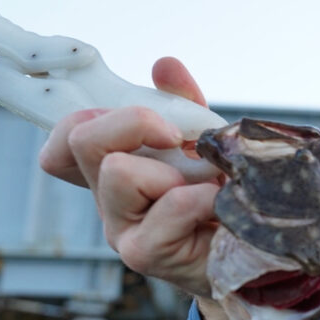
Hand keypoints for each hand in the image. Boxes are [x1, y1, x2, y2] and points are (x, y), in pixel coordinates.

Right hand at [37, 57, 220, 297]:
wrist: (257, 253)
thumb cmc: (226, 200)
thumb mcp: (205, 144)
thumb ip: (183, 106)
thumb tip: (164, 65)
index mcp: (114, 172)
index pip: (62, 140)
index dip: (82, 117)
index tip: (141, 118)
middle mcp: (108, 200)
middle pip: (82, 139)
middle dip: (135, 123)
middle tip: (178, 140)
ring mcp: (120, 230)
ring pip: (117, 170)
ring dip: (172, 170)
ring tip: (203, 188)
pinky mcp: (143, 254)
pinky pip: (170, 203)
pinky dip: (202, 196)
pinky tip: (218, 209)